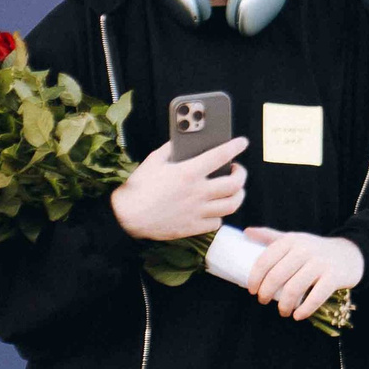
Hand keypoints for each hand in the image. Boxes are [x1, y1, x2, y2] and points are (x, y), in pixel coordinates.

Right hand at [111, 137, 248, 239]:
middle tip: (236, 170)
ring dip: (238, 195)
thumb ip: (172, 148)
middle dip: (241, 174)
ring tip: (233, 189)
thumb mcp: (154, 160)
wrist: (127, 217)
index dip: (235, 147)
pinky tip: (214, 207)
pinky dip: (219, 214)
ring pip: (232, 205)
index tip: (242, 143)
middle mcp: (197, 193)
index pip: (221, 156)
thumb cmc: (139, 187)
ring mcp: (197, 212)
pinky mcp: (193, 227)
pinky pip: (217, 222)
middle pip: (235, 184)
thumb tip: (185, 141)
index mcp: (188, 173)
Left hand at [242, 227, 363, 321]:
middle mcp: (304, 250)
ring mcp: (320, 263)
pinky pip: (315, 297)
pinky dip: (304, 310)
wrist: (349, 254)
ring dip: (284, 305)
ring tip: (283, 311)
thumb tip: (246, 232)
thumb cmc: (315, 250)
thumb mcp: (294, 240)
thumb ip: (271, 237)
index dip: (254, 278)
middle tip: (263, 302)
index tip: (252, 290)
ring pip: (294, 289)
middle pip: (276, 276)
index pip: (264, 260)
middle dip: (266, 293)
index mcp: (290, 240)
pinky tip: (298, 316)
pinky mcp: (333, 277)